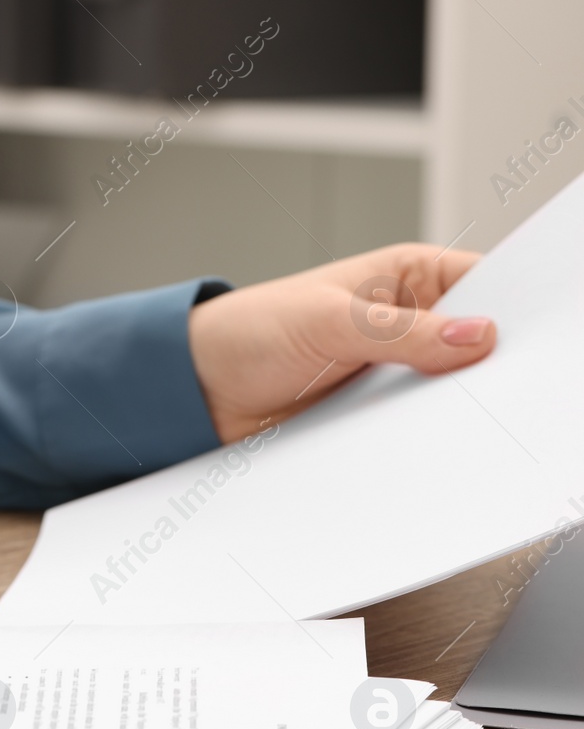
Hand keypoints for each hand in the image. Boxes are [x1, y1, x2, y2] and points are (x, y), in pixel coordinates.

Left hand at [188, 244, 497, 442]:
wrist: (193, 391)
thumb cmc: (247, 332)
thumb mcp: (328, 322)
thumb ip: (402, 332)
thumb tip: (476, 336)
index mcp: (406, 277)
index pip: (485, 284)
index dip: (515, 309)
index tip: (535, 339)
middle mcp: (407, 323)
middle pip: (476, 346)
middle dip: (491, 367)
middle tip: (509, 392)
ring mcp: (392, 371)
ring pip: (450, 392)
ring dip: (457, 409)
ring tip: (477, 426)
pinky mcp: (373, 414)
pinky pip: (414, 428)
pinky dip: (425, 438)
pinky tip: (437, 450)